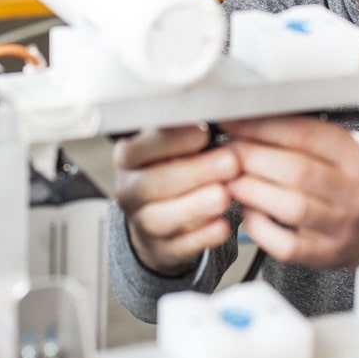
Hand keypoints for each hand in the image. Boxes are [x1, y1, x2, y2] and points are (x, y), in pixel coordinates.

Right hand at [114, 124, 241, 275]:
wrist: (159, 216)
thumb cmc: (172, 169)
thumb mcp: (172, 144)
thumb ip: (185, 129)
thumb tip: (216, 108)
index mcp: (129, 158)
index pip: (140, 147)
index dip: (171, 140)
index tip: (202, 131)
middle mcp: (129, 190)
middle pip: (152, 183)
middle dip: (194, 172)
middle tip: (229, 161)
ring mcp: (142, 222)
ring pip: (160, 218)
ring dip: (195, 206)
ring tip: (224, 195)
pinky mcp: (162, 249)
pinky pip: (179, 246)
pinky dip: (202, 237)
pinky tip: (222, 226)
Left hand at [222, 116, 358, 268]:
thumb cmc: (351, 184)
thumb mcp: (344, 151)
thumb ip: (306, 136)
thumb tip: (251, 118)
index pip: (305, 134)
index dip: (262, 127)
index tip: (234, 121)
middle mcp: (355, 191)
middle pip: (296, 170)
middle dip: (252, 157)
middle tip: (227, 151)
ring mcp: (342, 226)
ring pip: (291, 207)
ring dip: (252, 190)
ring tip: (230, 179)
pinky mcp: (324, 254)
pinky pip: (285, 244)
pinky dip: (259, 227)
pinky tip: (248, 212)